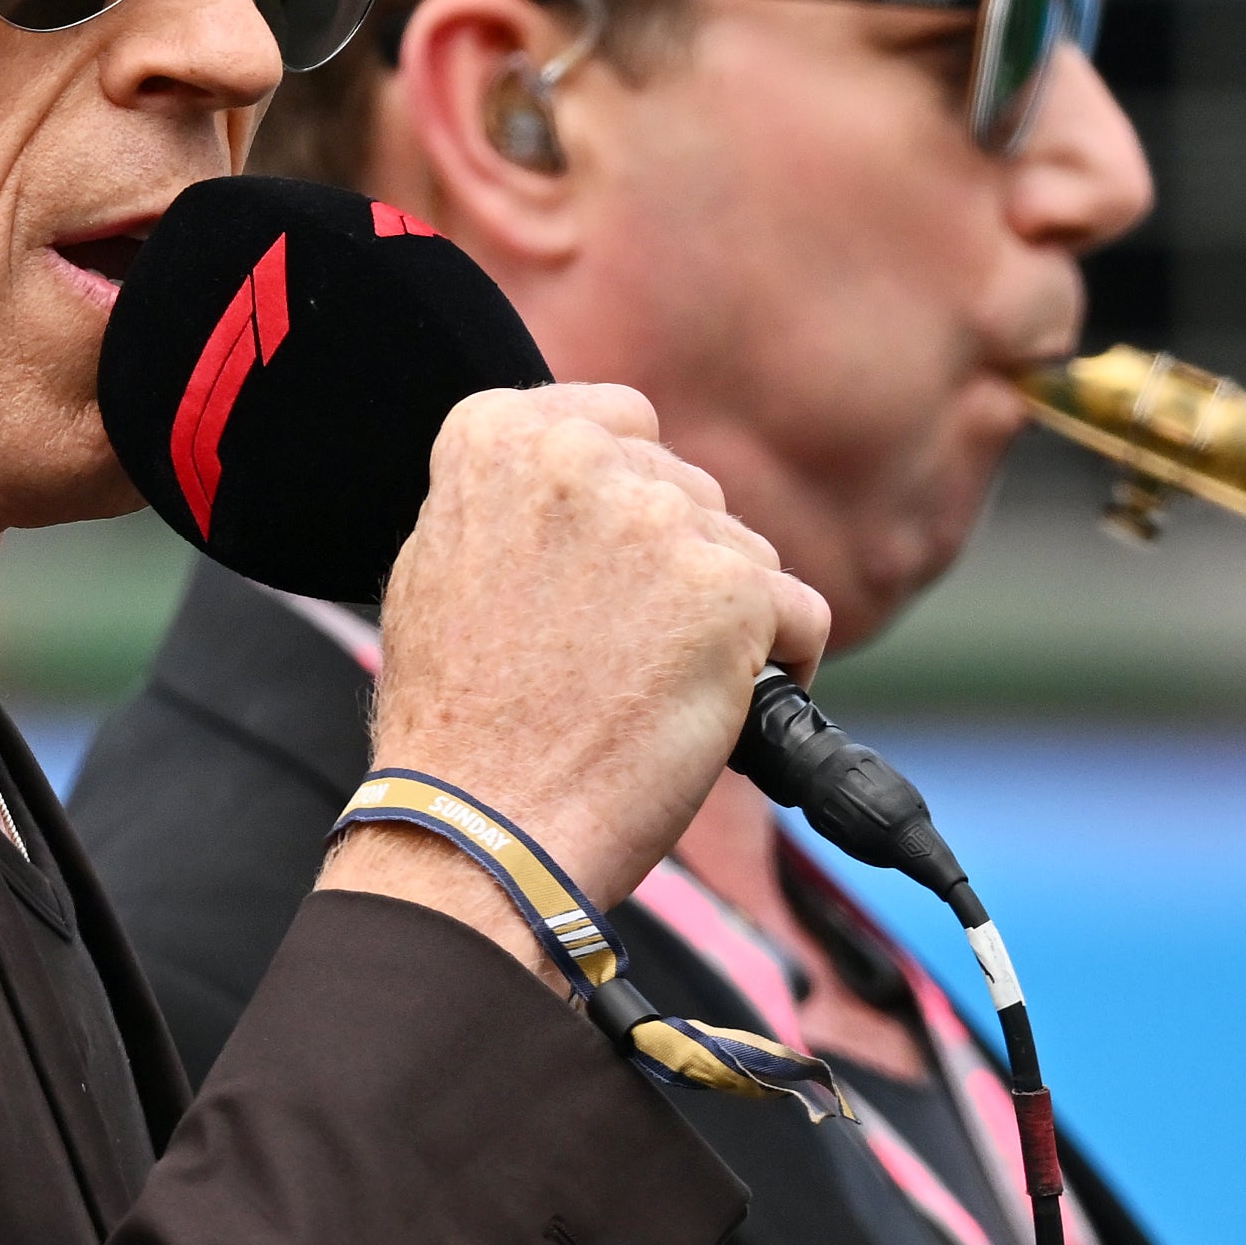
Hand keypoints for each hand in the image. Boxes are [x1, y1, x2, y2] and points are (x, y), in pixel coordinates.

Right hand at [336, 386, 830, 947]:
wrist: (485, 826)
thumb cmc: (462, 723)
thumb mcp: (445, 566)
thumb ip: (517, 499)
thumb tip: (590, 474)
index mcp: (501, 439)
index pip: (622, 419)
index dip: (629, 498)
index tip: (613, 560)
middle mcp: (584, 459)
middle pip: (686, 490)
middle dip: (674, 565)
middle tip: (620, 650)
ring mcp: (663, 522)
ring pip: (742, 553)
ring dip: (721, 617)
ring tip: (649, 690)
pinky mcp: (732, 592)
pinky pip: (800, 614)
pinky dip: (781, 664)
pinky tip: (720, 707)